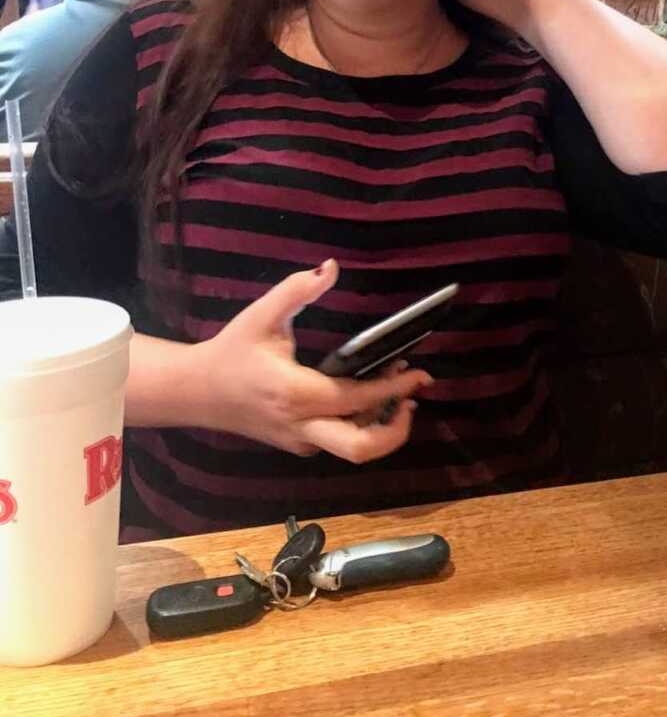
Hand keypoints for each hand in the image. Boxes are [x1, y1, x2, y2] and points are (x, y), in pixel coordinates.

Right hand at [187, 260, 430, 461]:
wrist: (197, 392)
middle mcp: (302, 426)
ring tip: (399, 393)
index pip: (357, 399)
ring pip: (353, 449)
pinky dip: (362, 424)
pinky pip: (339, 442)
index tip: (419, 372)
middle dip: (397, 429)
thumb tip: (331, 267)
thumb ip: (297, 289)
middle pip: (361, 448)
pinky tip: (370, 398)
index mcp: (295, 393)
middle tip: (413, 397)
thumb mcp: (261, 314)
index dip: (394, 387)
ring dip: (382, 426)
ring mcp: (300, 441)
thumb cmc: (231, 351)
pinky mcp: (298, 444)